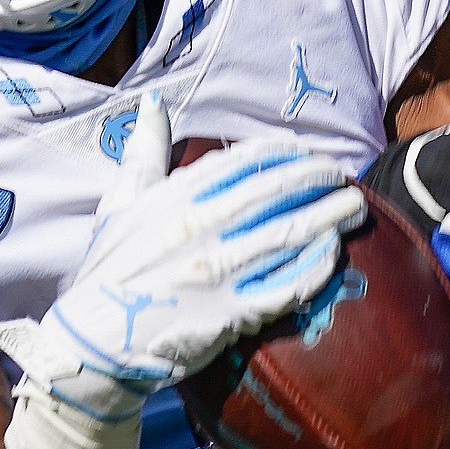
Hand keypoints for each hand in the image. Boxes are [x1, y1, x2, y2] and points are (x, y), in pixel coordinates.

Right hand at [0, 97, 365, 425]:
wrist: (93, 346)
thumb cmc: (107, 273)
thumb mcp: (117, 206)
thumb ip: (142, 154)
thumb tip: (153, 102)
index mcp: (175, 199)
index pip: (243, 161)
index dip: (283, 152)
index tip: (306, 152)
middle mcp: (200, 229)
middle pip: (275, 191)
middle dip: (316, 178)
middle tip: (342, 176)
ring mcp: (218, 272)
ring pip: (289, 233)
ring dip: (330, 216)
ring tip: (356, 208)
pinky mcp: (232, 314)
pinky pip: (286, 285)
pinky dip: (314, 265)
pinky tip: (334, 252)